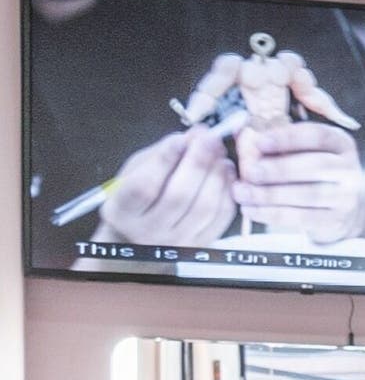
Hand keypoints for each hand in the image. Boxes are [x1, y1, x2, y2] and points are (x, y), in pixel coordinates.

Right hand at [95, 126, 236, 246]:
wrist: (141, 234)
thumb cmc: (138, 196)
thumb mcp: (136, 170)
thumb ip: (162, 152)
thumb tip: (194, 134)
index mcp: (122, 211)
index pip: (144, 186)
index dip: (164, 160)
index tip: (180, 138)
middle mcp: (148, 231)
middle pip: (178, 196)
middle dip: (197, 163)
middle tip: (208, 139)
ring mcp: (177, 241)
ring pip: (204, 207)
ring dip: (216, 175)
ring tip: (219, 154)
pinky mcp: (201, 244)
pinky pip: (221, 217)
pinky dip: (227, 191)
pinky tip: (226, 172)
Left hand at [232, 119, 364, 242]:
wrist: (343, 209)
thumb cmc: (312, 173)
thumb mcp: (304, 150)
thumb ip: (278, 141)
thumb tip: (243, 132)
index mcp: (340, 144)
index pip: (317, 136)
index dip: (288, 138)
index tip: (259, 142)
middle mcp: (348, 169)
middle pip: (317, 166)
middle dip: (279, 169)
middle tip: (249, 171)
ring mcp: (346, 197)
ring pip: (309, 195)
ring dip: (271, 194)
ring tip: (243, 193)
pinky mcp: (336, 220)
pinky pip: (303, 218)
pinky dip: (273, 214)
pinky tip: (251, 210)